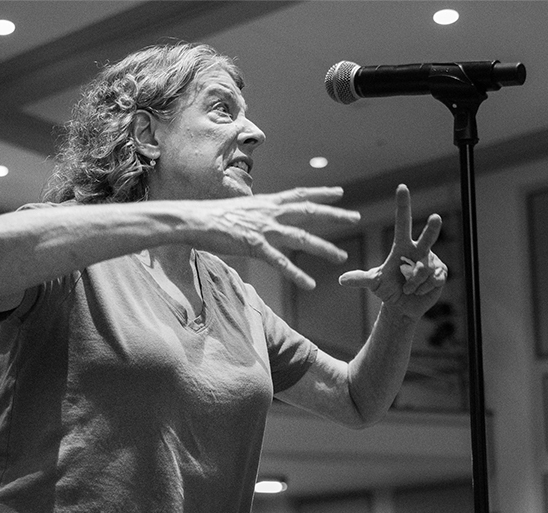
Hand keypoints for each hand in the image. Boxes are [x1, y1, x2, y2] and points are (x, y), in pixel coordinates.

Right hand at [191, 187, 360, 289]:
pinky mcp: (254, 245)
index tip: (339, 193)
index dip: (320, 193)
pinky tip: (310, 284)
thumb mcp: (238, 211)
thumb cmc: (210, 217)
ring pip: (301, 238)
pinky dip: (296, 274)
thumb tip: (258, 219)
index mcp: (266, 203)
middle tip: (355, 217)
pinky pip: (280, 262)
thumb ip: (254, 215)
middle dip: (334, 215)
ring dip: (323, 248)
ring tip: (342, 257)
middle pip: (308, 212)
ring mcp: (264, 229)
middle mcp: (269, 212)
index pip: (299, 195)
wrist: (192, 219)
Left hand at [339, 184, 446, 319]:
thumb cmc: (389, 290)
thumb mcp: (374, 283)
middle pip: (427, 237)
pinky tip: (421, 290)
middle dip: (432, 228)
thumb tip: (341, 279)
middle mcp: (419, 250)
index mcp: (402, 246)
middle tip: (435, 217)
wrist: (404, 306)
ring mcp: (432, 260)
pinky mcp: (441, 272)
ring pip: (423, 269)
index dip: (403, 205)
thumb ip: (360, 278)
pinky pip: (433, 278)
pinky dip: (423, 288)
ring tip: (409, 288)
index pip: (402, 222)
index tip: (402, 187)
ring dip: (412, 283)